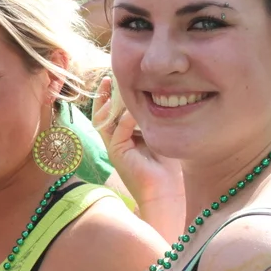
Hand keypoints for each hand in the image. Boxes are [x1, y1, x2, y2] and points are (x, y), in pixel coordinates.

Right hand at [92, 76, 184, 222]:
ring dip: (110, 104)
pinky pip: (118, 131)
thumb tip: (154, 98)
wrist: (165, 191)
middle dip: (104, 96)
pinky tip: (136, 110)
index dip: (111, 96)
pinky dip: (126, 119)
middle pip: (102, 114)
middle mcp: (115, 141)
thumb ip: (151, 120)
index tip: (114, 79)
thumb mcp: (159, 135)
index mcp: (124, 137)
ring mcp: (114, 147)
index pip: (112, 112)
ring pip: (104, 121)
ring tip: (117, 88)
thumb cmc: (168, 166)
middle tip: (109, 79)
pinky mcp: (117, 153)